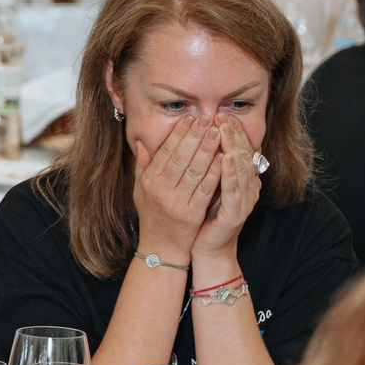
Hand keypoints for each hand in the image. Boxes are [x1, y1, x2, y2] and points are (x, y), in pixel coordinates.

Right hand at [129, 114, 226, 265]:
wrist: (161, 247)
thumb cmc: (152, 216)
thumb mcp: (140, 190)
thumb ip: (142, 166)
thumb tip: (141, 142)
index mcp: (149, 181)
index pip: (165, 151)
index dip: (178, 134)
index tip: (190, 118)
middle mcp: (160, 190)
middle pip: (180, 157)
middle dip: (195, 135)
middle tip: (207, 118)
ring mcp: (176, 202)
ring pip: (194, 170)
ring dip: (207, 149)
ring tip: (218, 131)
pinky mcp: (192, 213)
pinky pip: (206, 188)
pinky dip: (215, 172)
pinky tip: (224, 157)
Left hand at [192, 116, 262, 267]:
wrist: (206, 248)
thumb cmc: (204, 216)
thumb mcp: (204, 185)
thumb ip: (205, 164)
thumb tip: (198, 138)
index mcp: (240, 180)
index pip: (238, 149)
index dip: (231, 131)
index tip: (220, 113)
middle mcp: (247, 187)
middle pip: (242, 154)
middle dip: (232, 134)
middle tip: (222, 115)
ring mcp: (244, 200)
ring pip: (240, 168)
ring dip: (232, 146)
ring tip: (224, 128)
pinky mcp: (236, 212)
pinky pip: (233, 189)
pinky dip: (230, 172)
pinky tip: (225, 157)